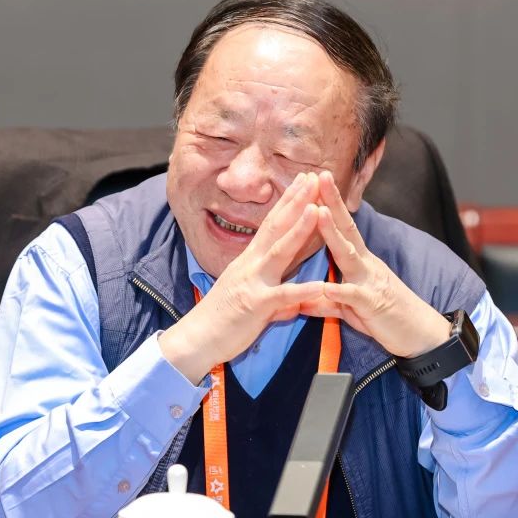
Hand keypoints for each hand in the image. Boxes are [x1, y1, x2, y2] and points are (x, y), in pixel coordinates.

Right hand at [159, 172, 326, 383]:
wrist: (195, 340)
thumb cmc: (221, 321)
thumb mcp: (250, 300)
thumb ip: (274, 296)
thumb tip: (292, 301)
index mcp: (250, 260)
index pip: (272, 224)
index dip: (288, 202)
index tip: (304, 182)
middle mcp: (251, 265)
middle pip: (276, 227)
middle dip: (296, 201)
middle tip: (313, 177)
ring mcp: (253, 283)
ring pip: (280, 252)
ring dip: (299, 230)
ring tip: (316, 209)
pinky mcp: (256, 306)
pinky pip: (283, 297)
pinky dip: (303, 291)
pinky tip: (321, 285)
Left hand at [300, 171, 450, 357]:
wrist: (421, 337)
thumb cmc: (385, 319)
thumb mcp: (352, 309)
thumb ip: (328, 302)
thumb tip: (304, 301)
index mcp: (360, 262)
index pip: (343, 228)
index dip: (329, 204)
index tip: (315, 181)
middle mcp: (366, 265)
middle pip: (347, 229)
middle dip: (332, 203)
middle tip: (319, 177)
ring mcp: (370, 282)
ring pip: (349, 255)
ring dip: (333, 234)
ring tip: (319, 213)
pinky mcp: (373, 305)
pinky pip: (354, 296)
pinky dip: (339, 291)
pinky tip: (325, 286)